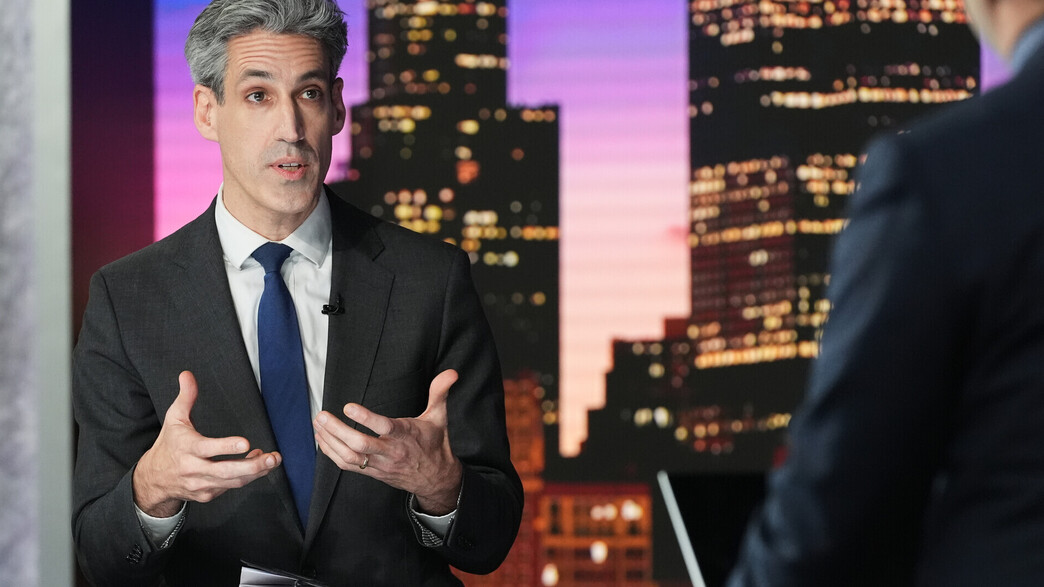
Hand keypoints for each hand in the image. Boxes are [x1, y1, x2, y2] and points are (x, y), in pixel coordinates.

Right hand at [132, 370, 281, 516]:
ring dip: (255, 472)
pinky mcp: (208, 494)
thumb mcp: (173, 418)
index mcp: (185, 448)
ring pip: (232, 482)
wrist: (154, 478)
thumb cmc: (169, 445)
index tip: (246, 443)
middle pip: (224, 471)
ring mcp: (201, 484)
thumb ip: (185, 397)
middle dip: (251, 466)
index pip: (207, 448)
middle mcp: (193, 469)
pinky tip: (258, 464)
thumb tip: (187, 375)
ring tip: (272, 460)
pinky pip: (231, 487)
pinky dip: (247, 477)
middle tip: (271, 458)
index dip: (226, 447)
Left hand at [313, 369, 462, 515]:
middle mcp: (391, 452)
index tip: (348, 406)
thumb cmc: (435, 444)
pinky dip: (332, 453)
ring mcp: (380, 465)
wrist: (435, 478)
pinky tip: (322, 439)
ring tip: (318, 424)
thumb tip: (451, 373)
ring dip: (331, 441)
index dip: (366, 418)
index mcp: (406, 436)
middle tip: (322, 415)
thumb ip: (440, 393)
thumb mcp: (440, 417)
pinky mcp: (373, 473)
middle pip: (360, 445)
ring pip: (350, 457)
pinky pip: (348, 466)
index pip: (384, 427)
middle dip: (338, 431)